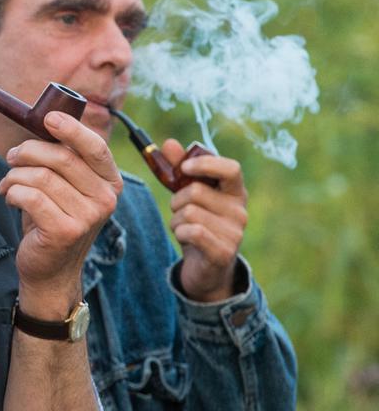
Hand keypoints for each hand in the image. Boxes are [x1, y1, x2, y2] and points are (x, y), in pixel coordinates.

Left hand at [0, 112, 120, 315]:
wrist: (50, 270)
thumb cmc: (52, 220)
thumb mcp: (64, 188)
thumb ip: (62, 160)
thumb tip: (45, 121)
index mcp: (110, 183)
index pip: (96, 147)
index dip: (72, 129)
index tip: (49, 118)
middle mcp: (106, 199)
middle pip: (62, 158)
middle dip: (28, 152)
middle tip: (11, 157)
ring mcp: (88, 217)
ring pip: (41, 177)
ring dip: (15, 175)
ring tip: (7, 184)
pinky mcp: (65, 231)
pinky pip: (30, 196)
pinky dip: (13, 192)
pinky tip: (10, 197)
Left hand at [160, 138, 246, 301]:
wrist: (206, 267)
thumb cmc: (198, 225)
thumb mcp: (188, 196)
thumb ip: (179, 169)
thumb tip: (169, 143)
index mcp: (235, 192)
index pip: (231, 168)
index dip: (205, 164)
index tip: (184, 167)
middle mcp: (240, 211)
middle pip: (195, 191)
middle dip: (176, 200)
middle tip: (180, 212)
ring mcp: (235, 232)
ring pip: (188, 212)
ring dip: (176, 220)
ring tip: (185, 228)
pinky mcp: (223, 251)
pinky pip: (191, 231)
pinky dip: (179, 233)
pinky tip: (186, 239)